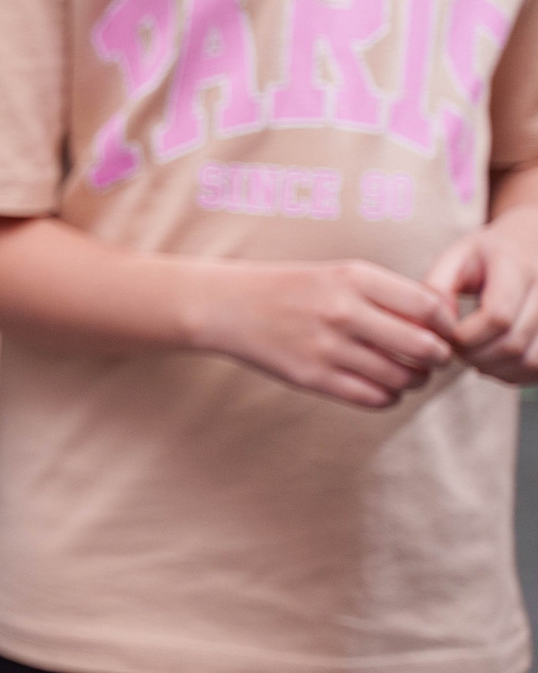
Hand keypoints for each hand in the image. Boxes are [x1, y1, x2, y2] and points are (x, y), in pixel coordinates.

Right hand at [196, 258, 451, 408]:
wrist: (226, 306)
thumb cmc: (292, 289)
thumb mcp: (339, 274)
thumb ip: (388, 294)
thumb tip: (441, 324)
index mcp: (353, 278)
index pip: (429, 307)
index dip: (448, 324)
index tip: (446, 331)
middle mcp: (343, 312)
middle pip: (423, 347)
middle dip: (438, 358)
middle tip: (434, 358)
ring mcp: (326, 347)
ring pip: (402, 378)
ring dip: (415, 380)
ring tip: (409, 374)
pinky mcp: (312, 377)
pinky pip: (373, 398)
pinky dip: (388, 396)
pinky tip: (382, 387)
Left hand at [424, 207, 537, 382]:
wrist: (529, 248)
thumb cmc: (484, 257)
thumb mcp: (455, 258)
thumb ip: (437, 287)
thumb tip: (433, 325)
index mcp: (518, 268)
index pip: (497, 317)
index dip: (465, 337)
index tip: (445, 335)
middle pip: (512, 344)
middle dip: (474, 356)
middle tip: (454, 349)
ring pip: (530, 362)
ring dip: (493, 368)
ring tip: (471, 354)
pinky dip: (511, 374)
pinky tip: (491, 360)